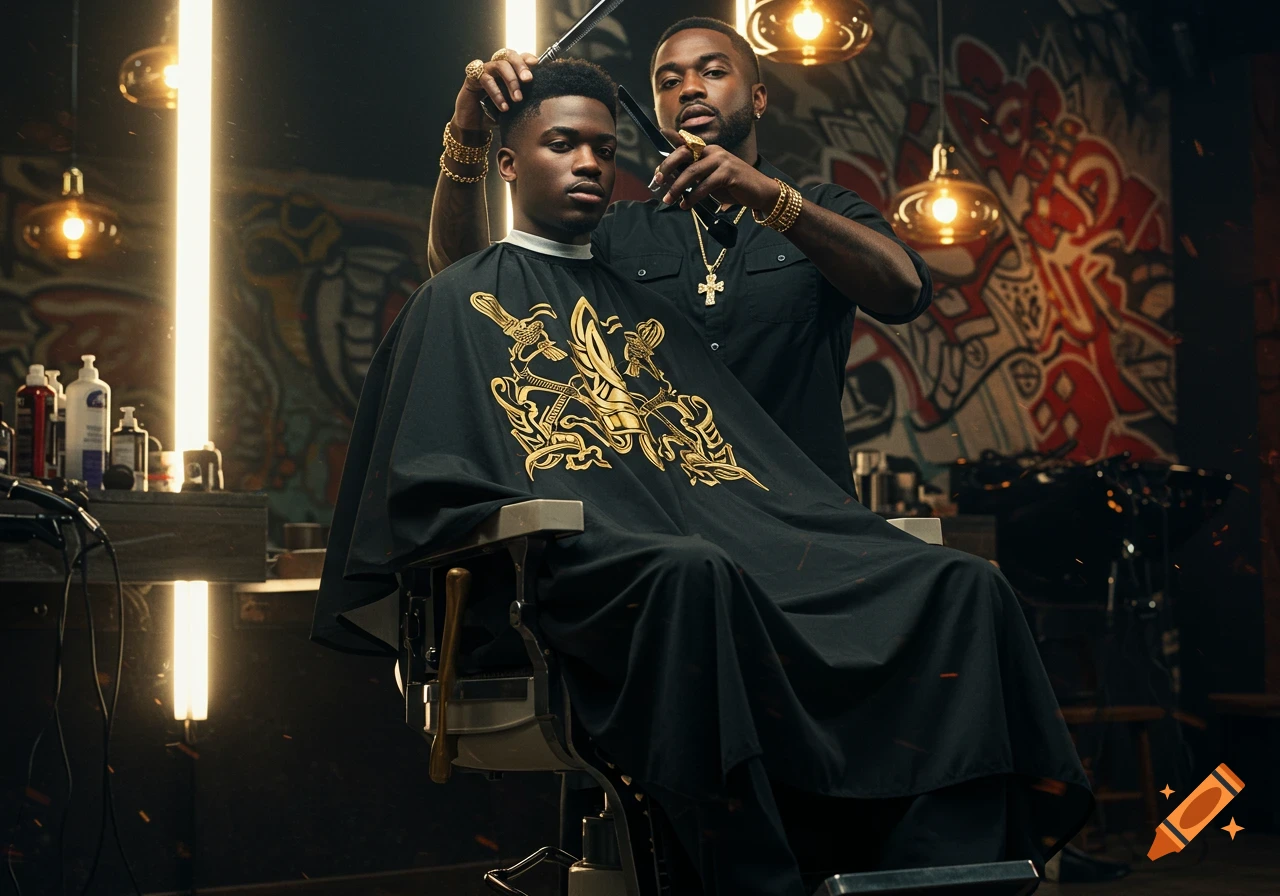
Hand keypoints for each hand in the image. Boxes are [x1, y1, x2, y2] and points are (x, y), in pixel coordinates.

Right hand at [454, 49, 539, 127]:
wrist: (474, 126)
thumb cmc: (496, 114)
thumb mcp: (514, 107)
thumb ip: (525, 99)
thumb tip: (542, 99)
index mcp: (508, 70)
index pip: (519, 57)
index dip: (527, 57)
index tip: (537, 64)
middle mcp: (496, 66)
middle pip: (509, 55)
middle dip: (520, 66)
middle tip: (528, 80)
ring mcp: (484, 70)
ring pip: (500, 65)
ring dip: (511, 81)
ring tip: (518, 99)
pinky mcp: (472, 78)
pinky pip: (486, 80)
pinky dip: (496, 93)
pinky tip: (504, 107)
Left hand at [652, 129, 778, 212]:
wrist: (759, 192)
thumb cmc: (732, 187)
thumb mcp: (710, 179)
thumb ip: (694, 176)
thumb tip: (671, 180)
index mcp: (708, 150)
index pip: (687, 142)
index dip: (673, 137)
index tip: (660, 132)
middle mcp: (714, 151)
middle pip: (684, 153)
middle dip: (668, 167)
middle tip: (657, 181)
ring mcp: (722, 160)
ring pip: (692, 172)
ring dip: (677, 188)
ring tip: (669, 200)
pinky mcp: (728, 173)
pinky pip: (704, 185)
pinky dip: (693, 197)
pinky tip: (686, 205)